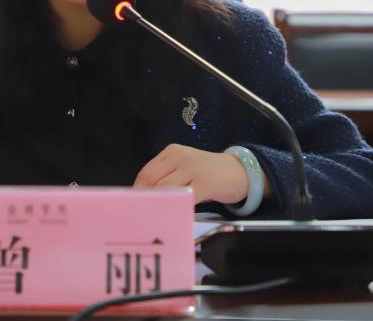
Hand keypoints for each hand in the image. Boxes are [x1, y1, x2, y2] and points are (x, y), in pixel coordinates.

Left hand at [133, 143, 260, 205]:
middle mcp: (180, 157)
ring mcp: (193, 168)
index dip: (136, 191)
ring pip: (164, 189)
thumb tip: (143, 198)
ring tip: (152, 219)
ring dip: (157, 205)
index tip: (132, 206)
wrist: (240, 172)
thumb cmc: (209, 174)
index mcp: (171, 152)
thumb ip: (166, 177)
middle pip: (152, 180)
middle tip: (140, 216)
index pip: (146, 172)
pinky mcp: (204, 183)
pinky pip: (183, 198)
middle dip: (143, 200)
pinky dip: (176, 209)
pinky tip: (173, 217)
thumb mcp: (185, 168)